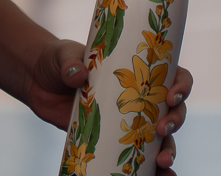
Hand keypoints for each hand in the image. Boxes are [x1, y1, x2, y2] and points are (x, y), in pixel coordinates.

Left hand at [24, 39, 192, 168]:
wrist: (38, 80)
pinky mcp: (111, 140)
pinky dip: (149, 171)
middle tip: (162, 129)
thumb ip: (70, 64)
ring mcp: (128, 120)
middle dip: (175, 122)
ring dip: (168, 152)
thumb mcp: (64, 55)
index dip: (182, 86)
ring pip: (160, 139)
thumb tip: (77, 76)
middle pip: (172, 111)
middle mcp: (139, 96)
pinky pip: (137, 157)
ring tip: (164, 164)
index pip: (172, 75)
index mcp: (137, 69)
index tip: (173, 96)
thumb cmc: (58, 59)